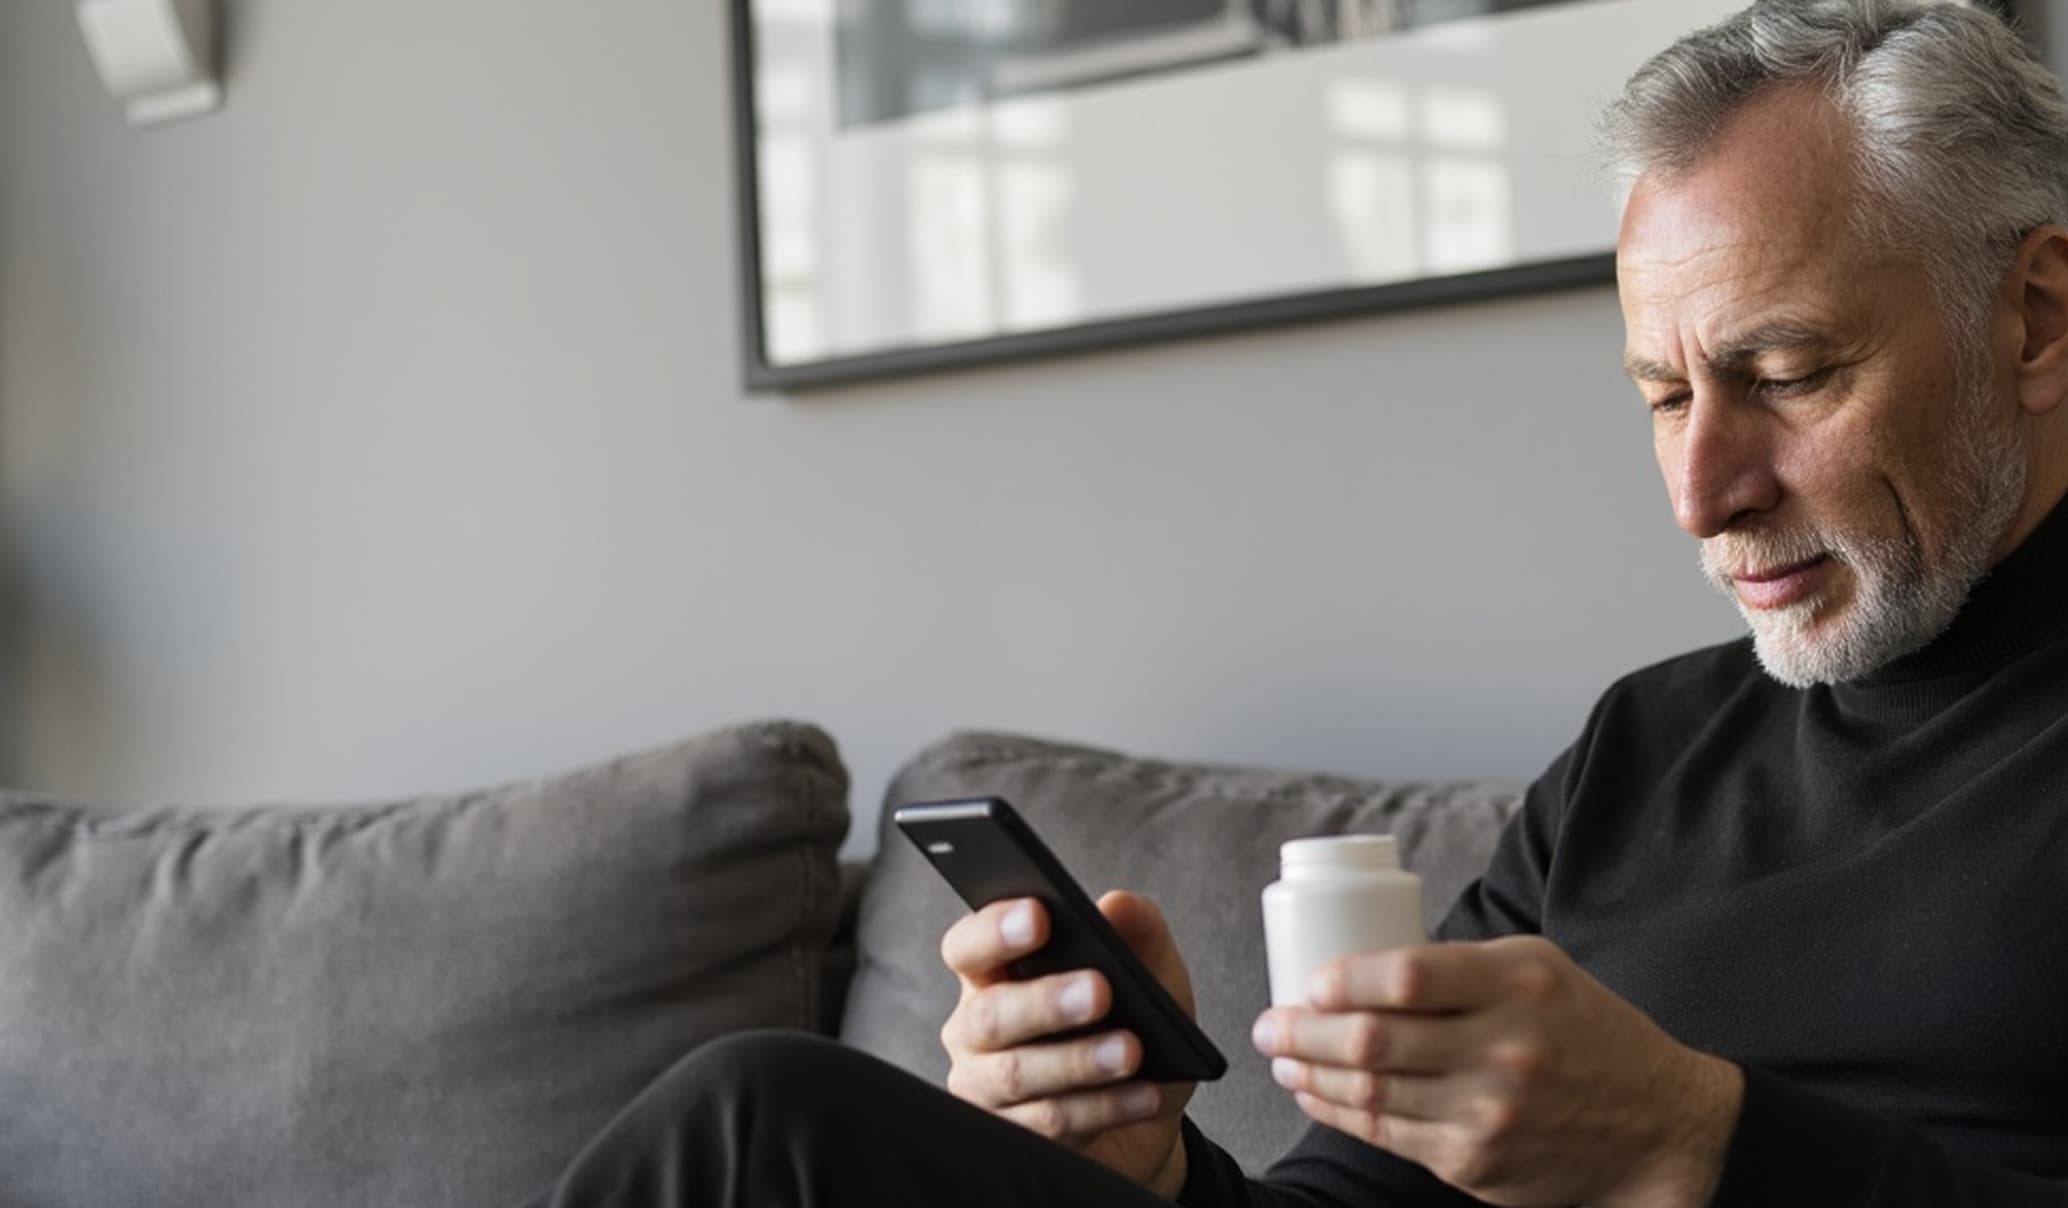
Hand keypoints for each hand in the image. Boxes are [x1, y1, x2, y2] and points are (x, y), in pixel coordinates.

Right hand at [940, 892, 1197, 1196]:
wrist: (1152, 1107)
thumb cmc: (1137, 1023)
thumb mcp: (1153, 972)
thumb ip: (1139, 930)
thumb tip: (1117, 905)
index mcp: (996, 973)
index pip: (968, 946)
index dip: (994, 930)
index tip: (1039, 915)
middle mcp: (976, 1030)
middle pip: (988, 1015)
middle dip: (1044, 1002)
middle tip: (1100, 991)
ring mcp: (987, 1088)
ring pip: (1015, 1075)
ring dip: (1078, 1061)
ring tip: (1131, 1050)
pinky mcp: (1014, 1137)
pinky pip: (1048, 1124)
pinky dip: (1102, 1107)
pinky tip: (1143, 1094)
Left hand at [1251, 936, 1742, 1207]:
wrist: (1656, 1126)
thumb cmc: (1585, 1031)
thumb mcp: (1538, 971)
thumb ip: (1460, 967)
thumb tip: (1361, 969)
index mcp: (1517, 984)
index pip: (1406, 976)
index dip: (1342, 980)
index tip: (1310, 982)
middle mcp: (1503, 1049)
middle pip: (1373, 1040)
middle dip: (1303, 1032)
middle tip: (1270, 1024)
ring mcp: (1488, 1113)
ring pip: (1370, 1093)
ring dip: (1310, 1074)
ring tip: (1281, 1058)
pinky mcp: (1476, 1162)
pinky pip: (1387, 1135)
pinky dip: (1339, 1112)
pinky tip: (1317, 1093)